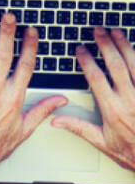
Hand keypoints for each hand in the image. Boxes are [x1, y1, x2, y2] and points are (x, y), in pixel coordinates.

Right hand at [51, 28, 134, 171]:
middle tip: (98, 31)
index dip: (86, 61)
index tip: (80, 49)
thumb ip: (79, 128)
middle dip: (106, 45)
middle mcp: (130, 100)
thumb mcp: (103, 143)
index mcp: (113, 110)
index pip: (96, 78)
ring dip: (125, 46)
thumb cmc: (133, 153)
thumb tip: (56, 120)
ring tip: (117, 32)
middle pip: (116, 65)